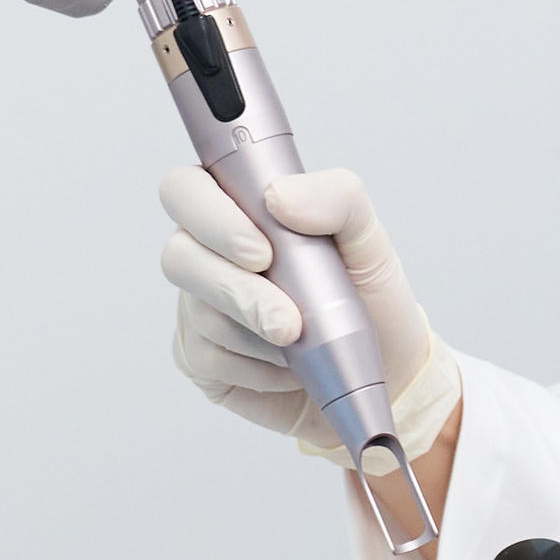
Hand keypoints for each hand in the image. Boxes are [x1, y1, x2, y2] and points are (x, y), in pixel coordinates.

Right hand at [157, 165, 459, 462]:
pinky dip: (259, 368)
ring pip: (200, 314)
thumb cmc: (366, 294)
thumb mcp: (367, 236)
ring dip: (260, 334)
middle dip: (236, 290)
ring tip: (305, 341)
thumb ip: (336, 197)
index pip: (185, 189)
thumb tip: (278, 197)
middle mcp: (206, 253)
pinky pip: (210, 360)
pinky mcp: (199, 358)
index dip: (208, 215)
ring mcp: (197, 306)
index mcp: (235, 207)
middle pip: (177, 256)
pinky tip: (289, 368)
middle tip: (289, 320)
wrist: (382, 370)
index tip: (262, 251)